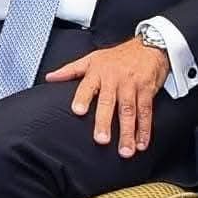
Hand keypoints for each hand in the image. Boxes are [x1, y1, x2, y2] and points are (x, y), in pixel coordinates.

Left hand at [45, 39, 169, 157]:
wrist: (148, 47)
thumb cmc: (117, 56)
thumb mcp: (91, 58)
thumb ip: (70, 70)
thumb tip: (50, 77)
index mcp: (97, 72)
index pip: (87, 86)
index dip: (82, 98)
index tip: (78, 111)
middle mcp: (114, 79)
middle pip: (109, 102)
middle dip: (105, 122)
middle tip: (101, 140)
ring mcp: (131, 86)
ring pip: (129, 111)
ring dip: (128, 133)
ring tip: (125, 150)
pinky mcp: (147, 91)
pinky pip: (145, 112)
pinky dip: (144, 130)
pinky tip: (141, 143)